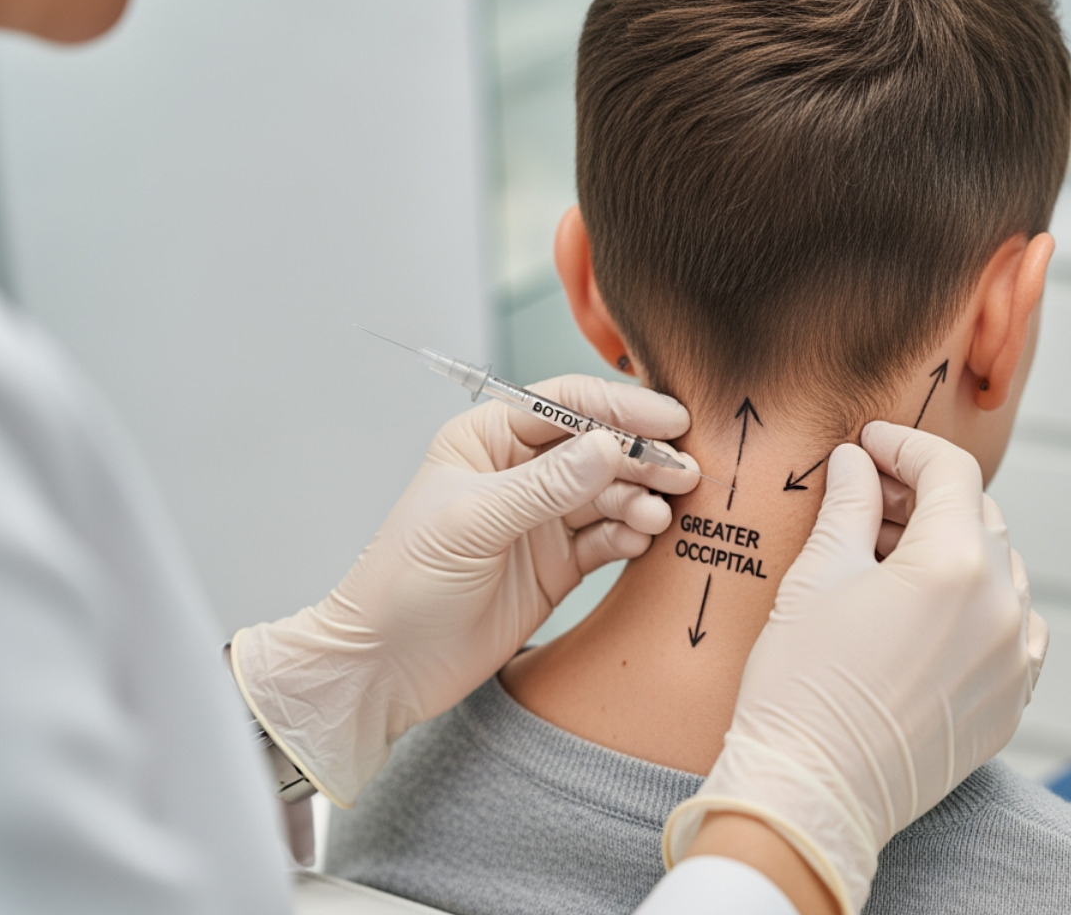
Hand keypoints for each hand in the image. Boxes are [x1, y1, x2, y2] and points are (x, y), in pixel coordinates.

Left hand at [231, 376, 698, 804]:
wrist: (386, 667)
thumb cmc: (402, 583)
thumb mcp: (471, 523)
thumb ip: (543, 486)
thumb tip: (607, 448)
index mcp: (487, 440)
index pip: (564, 404)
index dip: (619, 409)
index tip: (669, 422)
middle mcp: (519, 472)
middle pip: (597, 447)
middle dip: (642, 457)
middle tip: (684, 473)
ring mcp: (542, 519)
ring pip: (609, 493)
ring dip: (641, 499)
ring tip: (662, 515)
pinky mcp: (558, 564)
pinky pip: (608, 538)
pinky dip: (631, 536)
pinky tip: (645, 539)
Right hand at [664, 422, 1047, 914]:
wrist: (812, 793)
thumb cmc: (802, 687)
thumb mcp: (818, 576)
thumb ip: (849, 505)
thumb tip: (857, 462)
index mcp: (956, 563)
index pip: (949, 471)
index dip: (905, 445)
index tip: (869, 444)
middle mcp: (1002, 606)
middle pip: (978, 516)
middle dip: (924, 495)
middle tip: (867, 495)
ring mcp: (1014, 658)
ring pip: (999, 570)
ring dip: (953, 547)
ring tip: (888, 556)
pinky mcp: (1010, 701)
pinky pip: (1009, 627)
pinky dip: (977, 602)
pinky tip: (925, 610)